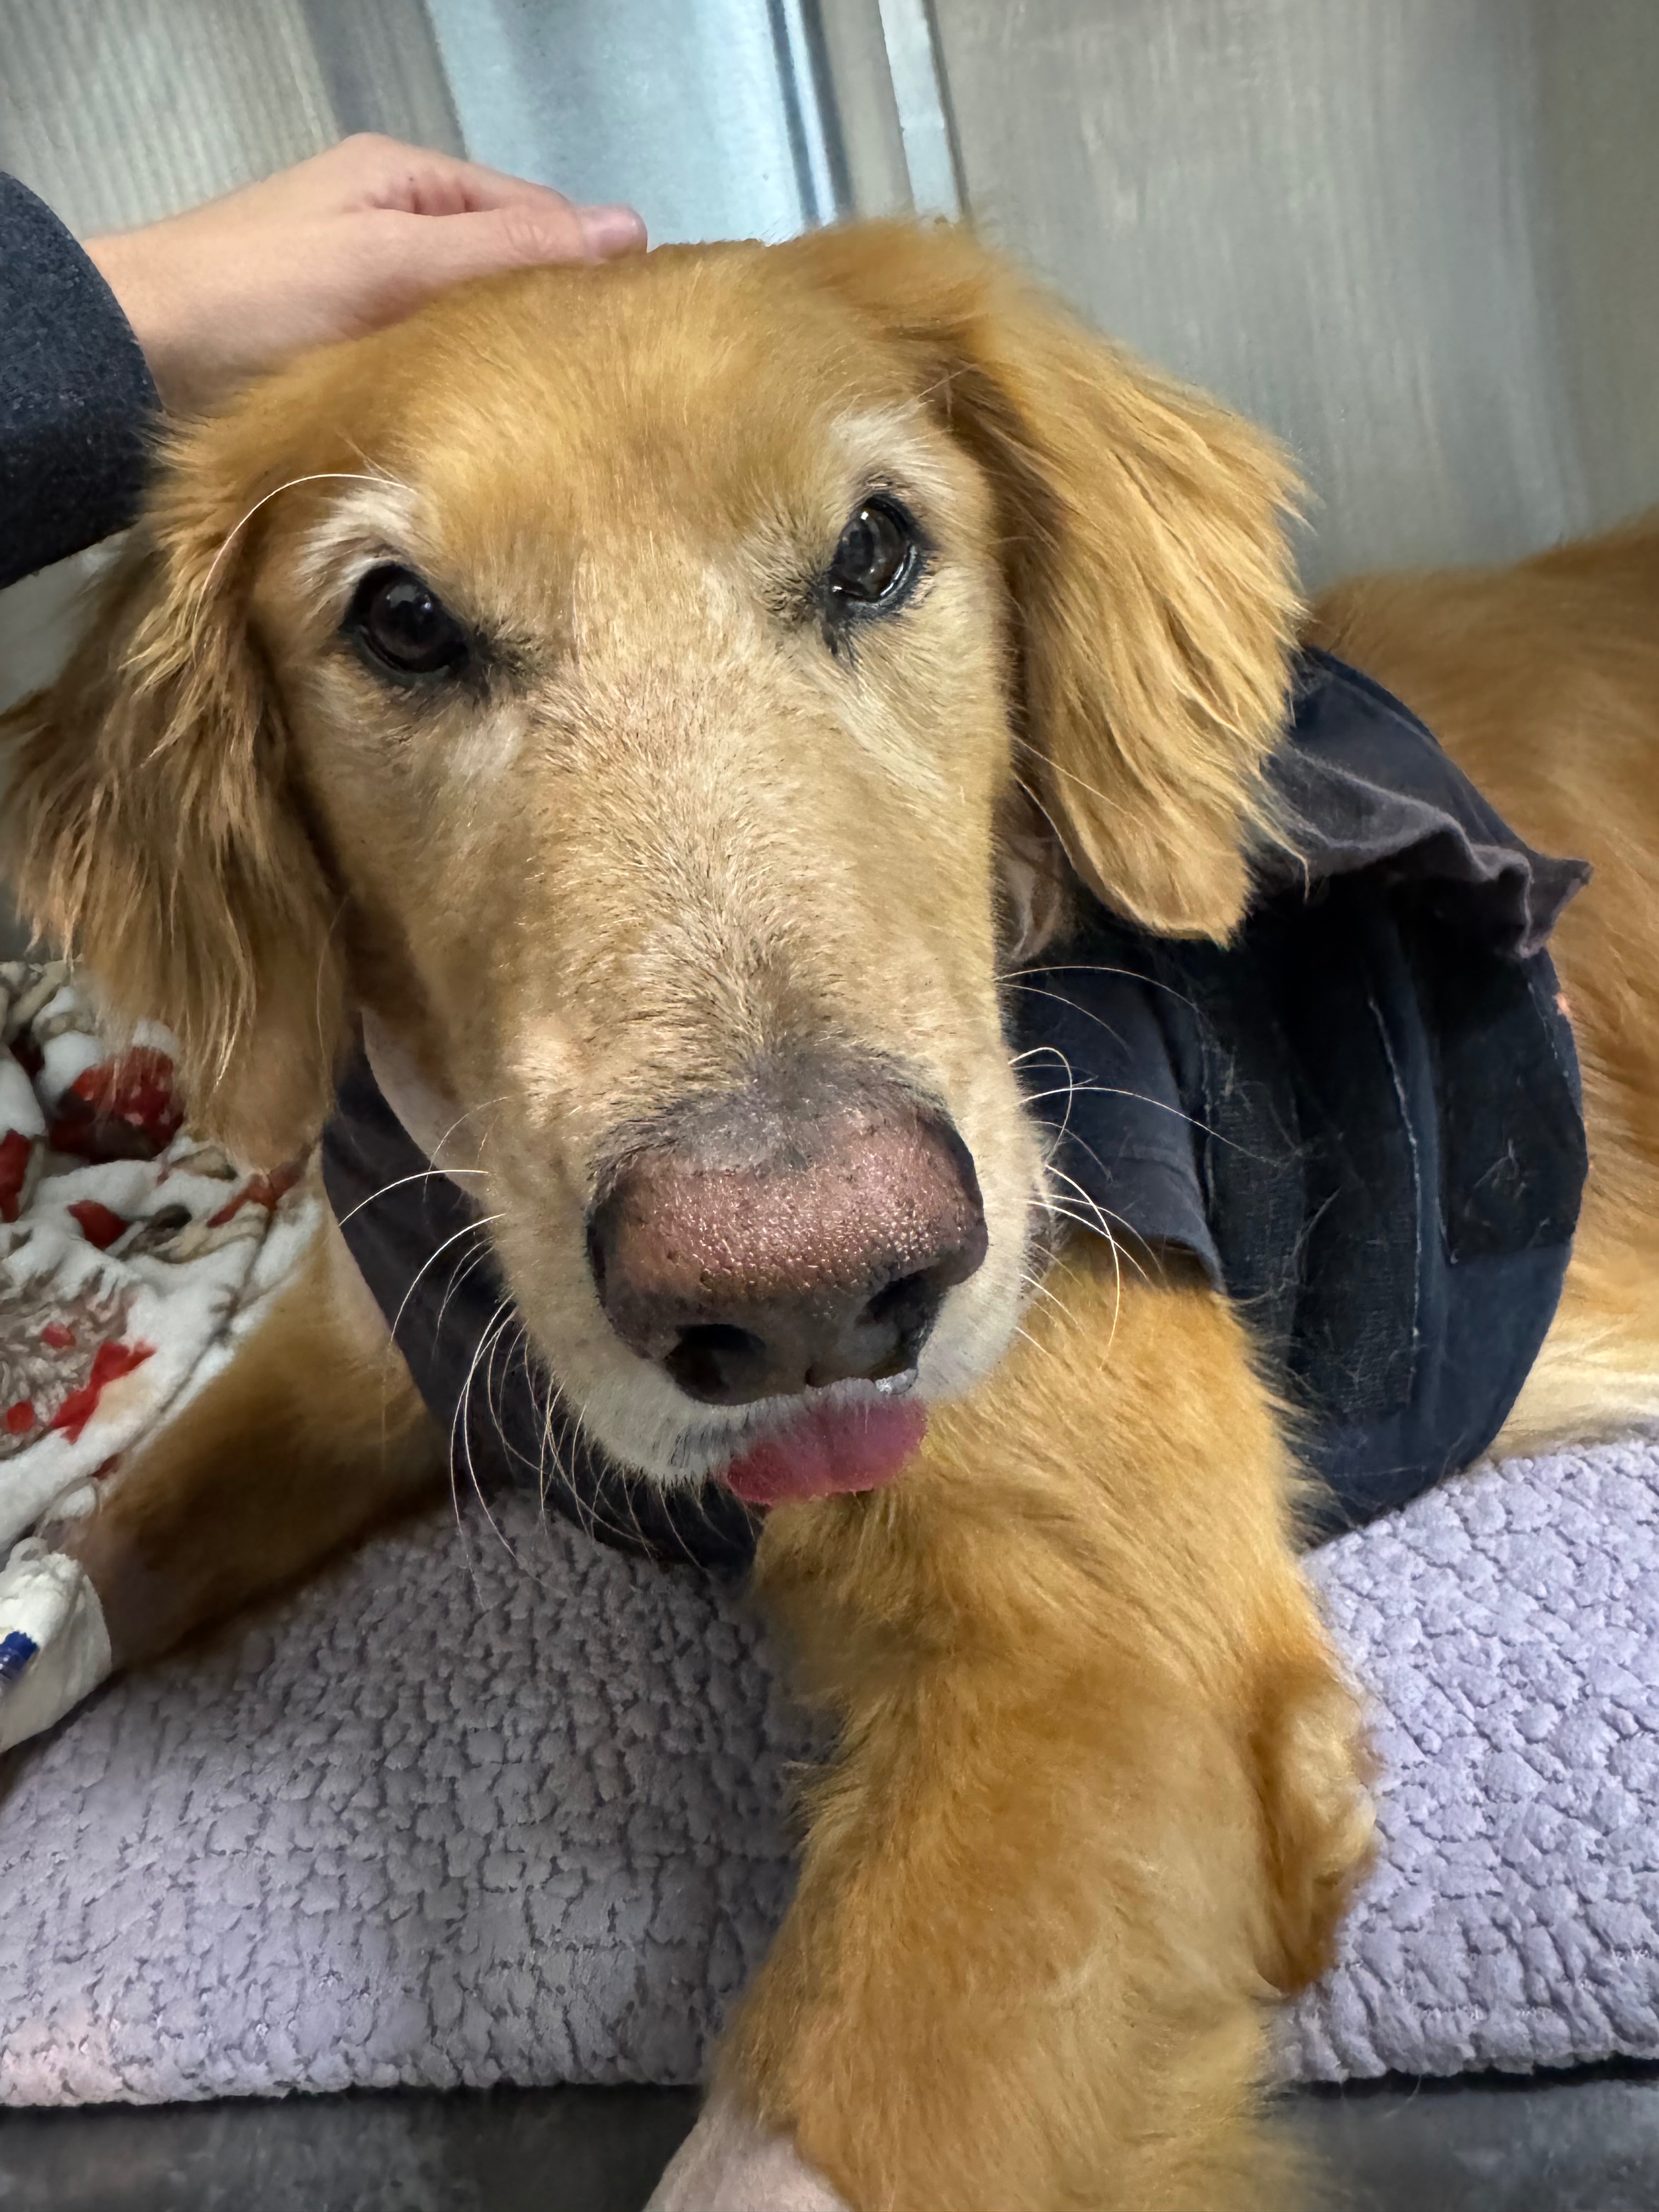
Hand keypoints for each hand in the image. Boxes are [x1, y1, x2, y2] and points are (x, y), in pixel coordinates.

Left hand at [85, 134, 645, 411]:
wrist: (131, 361)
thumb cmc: (258, 300)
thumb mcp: (395, 262)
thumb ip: (508, 249)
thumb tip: (630, 231)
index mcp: (407, 183)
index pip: (536, 215)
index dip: (587, 270)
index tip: (634, 337)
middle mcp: (393, 230)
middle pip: (507, 272)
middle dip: (552, 322)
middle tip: (604, 391)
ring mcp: (371, 295)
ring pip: (473, 325)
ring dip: (508, 367)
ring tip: (557, 420)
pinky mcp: (351, 355)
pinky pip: (434, 367)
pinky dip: (464, 395)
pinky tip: (488, 436)